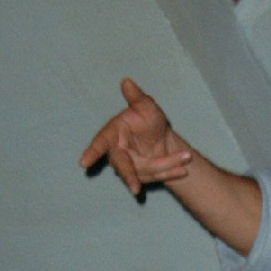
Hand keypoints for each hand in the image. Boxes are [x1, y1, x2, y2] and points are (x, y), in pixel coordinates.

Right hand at [80, 78, 193, 195]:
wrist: (161, 138)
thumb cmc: (148, 119)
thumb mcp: (146, 106)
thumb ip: (136, 97)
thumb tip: (126, 81)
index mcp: (113, 134)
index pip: (100, 143)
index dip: (92, 152)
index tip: (83, 163)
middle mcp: (118, 154)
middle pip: (123, 166)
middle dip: (131, 177)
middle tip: (136, 189)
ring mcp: (129, 168)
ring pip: (146, 172)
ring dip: (167, 165)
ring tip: (186, 157)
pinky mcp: (142, 177)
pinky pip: (156, 177)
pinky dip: (171, 172)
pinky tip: (183, 169)